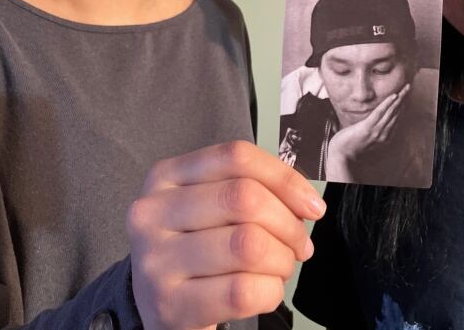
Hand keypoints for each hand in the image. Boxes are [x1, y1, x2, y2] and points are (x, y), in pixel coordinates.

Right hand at [126, 140, 325, 329]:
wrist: (157, 305)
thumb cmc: (193, 250)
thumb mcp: (206, 206)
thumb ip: (247, 188)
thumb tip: (303, 200)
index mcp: (166, 176)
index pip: (236, 157)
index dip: (284, 178)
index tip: (310, 204)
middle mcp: (153, 213)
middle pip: (244, 198)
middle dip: (289, 225)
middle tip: (299, 245)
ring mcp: (157, 260)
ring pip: (248, 245)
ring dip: (281, 261)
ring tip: (278, 268)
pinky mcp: (170, 305)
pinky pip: (242, 291)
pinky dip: (269, 292)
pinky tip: (263, 291)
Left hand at [325, 83, 409, 180]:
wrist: (341, 156)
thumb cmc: (350, 147)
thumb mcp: (365, 139)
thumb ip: (371, 131)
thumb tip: (371, 121)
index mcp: (384, 137)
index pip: (395, 119)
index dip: (401, 106)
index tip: (404, 96)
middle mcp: (384, 134)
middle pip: (396, 114)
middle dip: (403, 99)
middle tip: (408, 87)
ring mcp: (377, 131)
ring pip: (391, 112)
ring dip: (399, 98)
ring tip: (405, 88)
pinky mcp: (368, 127)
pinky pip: (380, 113)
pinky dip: (388, 104)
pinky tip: (394, 96)